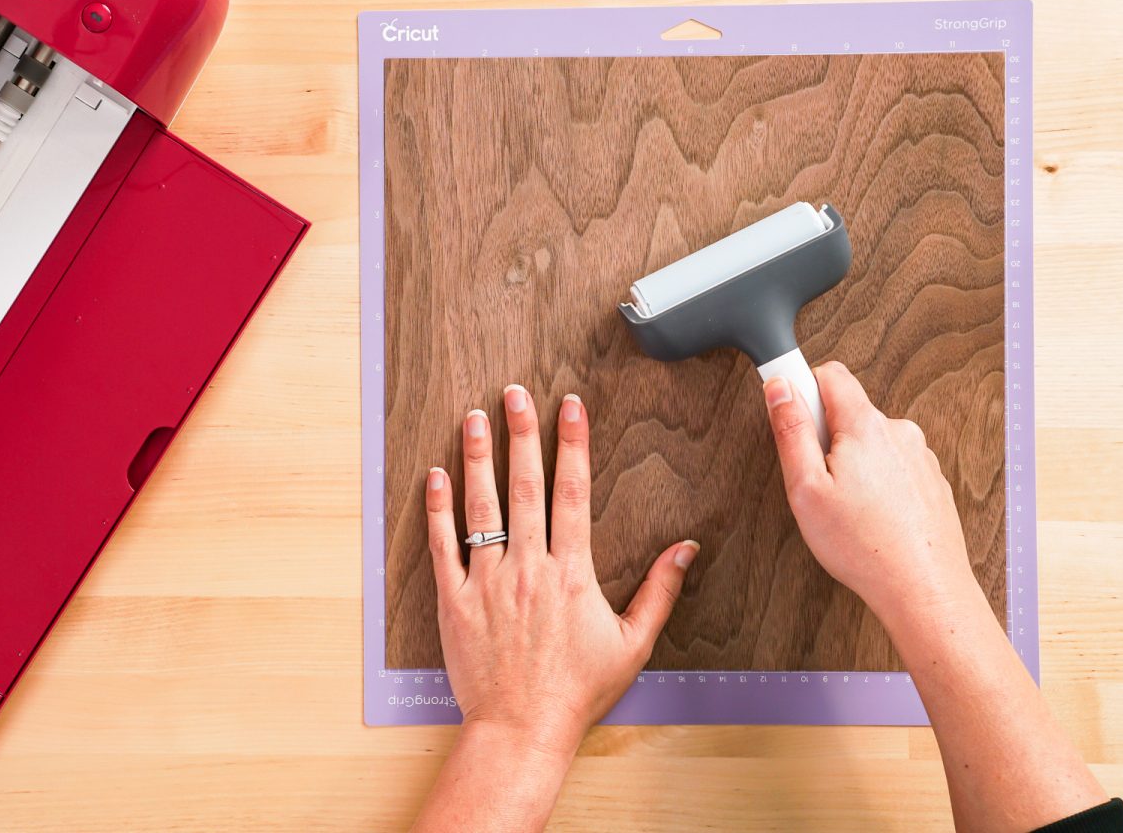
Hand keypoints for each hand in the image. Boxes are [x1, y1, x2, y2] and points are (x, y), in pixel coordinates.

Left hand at [426, 385, 698, 755]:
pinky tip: (436, 474)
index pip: (572, 492)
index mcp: (571, 573)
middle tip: (514, 392)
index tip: (569, 406)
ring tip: (475, 416)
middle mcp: (528, 568)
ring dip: (478, 457)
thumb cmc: (577, 692)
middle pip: (524, 485)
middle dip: (521, 433)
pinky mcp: (453, 601)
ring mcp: (486, 582)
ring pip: (481, 507)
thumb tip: (686, 548)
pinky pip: (442, 545)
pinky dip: (437, 508)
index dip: (571, 443)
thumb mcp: (633, 644)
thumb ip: (660, 592)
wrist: (521, 730)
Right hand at [762, 360, 977, 623]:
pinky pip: (893, 467)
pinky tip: (870, 518)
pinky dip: (877, 484)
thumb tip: (780, 388)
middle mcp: (899, 433)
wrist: (924, 590)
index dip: (802, 389)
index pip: (830, 374)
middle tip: (817, 483)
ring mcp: (920, 458)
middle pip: (849, 412)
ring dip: (853, 464)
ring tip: (847, 508)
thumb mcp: (806, 488)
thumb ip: (791, 430)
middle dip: (826, 438)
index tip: (789, 415)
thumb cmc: (864, 547)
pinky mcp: (931, 482)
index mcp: (866, 427)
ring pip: (871, 443)